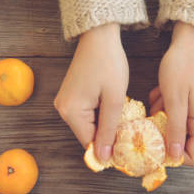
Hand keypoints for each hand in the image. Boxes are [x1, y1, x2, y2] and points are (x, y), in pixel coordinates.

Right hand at [54, 23, 127, 161]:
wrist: (99, 36)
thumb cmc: (109, 63)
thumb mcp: (114, 99)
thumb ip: (109, 130)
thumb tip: (103, 157)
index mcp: (71, 112)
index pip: (89, 143)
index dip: (108, 149)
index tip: (127, 151)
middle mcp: (63, 109)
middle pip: (88, 135)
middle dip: (108, 137)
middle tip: (130, 135)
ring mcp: (65, 102)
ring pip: (88, 126)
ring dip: (105, 126)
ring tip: (124, 120)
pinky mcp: (71, 96)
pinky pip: (86, 115)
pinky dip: (100, 116)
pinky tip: (114, 109)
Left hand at [149, 21, 193, 166]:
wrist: (189, 41)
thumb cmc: (182, 68)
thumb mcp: (175, 100)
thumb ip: (175, 129)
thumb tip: (175, 157)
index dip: (175, 158)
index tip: (155, 149)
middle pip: (181, 144)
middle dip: (163, 138)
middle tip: (149, 125)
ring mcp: (192, 112)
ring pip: (172, 129)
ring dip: (159, 119)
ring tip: (156, 101)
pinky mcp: (184, 103)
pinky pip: (169, 114)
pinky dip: (160, 107)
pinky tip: (158, 93)